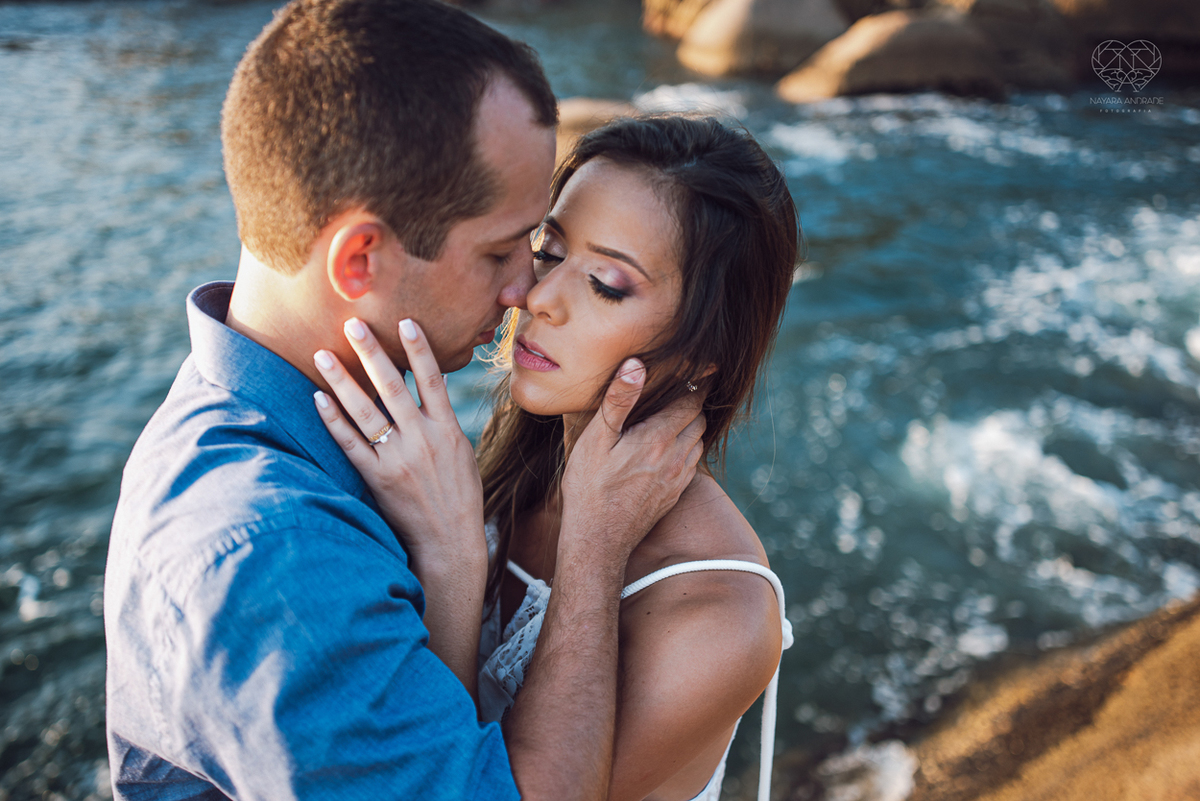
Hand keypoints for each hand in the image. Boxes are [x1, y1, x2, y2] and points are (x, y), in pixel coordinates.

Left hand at [311, 317, 485, 573]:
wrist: (450, 540)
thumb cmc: (459, 496)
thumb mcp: (461, 453)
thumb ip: (442, 421)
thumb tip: (431, 387)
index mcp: (447, 430)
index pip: (433, 379)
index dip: (419, 348)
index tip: (405, 321)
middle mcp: (423, 439)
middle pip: (393, 387)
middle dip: (372, 353)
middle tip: (353, 324)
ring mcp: (398, 458)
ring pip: (366, 411)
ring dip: (342, 380)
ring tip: (322, 354)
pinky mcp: (377, 478)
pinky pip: (351, 443)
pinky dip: (334, 420)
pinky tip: (319, 398)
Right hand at [559, 358, 705, 563]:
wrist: (597, 542)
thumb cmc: (589, 489)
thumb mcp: (595, 440)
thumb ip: (618, 401)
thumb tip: (636, 365)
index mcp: (657, 439)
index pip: (690, 401)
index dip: (698, 381)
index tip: (702, 367)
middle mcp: (675, 458)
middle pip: (699, 419)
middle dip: (693, 402)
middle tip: (682, 388)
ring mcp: (677, 479)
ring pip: (699, 441)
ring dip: (692, 426)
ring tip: (675, 415)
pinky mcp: (674, 494)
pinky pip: (692, 463)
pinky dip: (688, 448)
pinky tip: (669, 447)